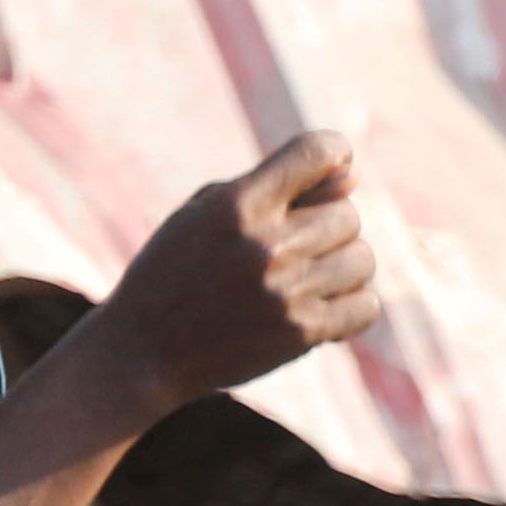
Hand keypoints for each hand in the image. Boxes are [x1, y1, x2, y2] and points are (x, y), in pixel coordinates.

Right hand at [91, 132, 379, 405]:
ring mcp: (284, 291)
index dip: (335, 155)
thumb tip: (353, 176)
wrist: (139, 353)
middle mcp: (262, 244)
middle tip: (290, 250)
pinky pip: (366, 306)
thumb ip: (272, 187)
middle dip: (326, 229)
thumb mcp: (202, 215)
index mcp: (233, 205)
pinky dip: (349, 308)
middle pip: (348, 214)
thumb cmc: (173, 274)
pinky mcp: (300, 333)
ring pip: (362, 260)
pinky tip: (316, 310)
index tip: (328, 173)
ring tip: (301, 282)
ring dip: (339, 270)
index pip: (318, 152)